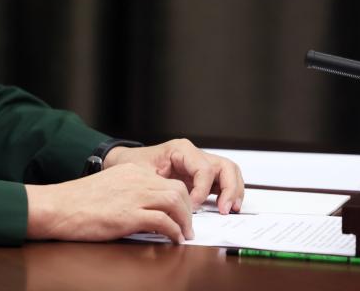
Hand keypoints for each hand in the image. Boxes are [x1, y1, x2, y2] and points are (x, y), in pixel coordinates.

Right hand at [25, 162, 193, 243]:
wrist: (58, 206)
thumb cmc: (76, 201)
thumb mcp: (107, 187)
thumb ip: (127, 190)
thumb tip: (143, 206)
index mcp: (130, 171)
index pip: (167, 180)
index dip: (180, 198)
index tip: (181, 211)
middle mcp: (136, 180)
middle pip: (177, 189)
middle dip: (188, 209)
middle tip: (187, 224)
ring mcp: (134, 196)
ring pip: (175, 201)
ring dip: (185, 220)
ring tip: (184, 233)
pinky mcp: (129, 215)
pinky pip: (164, 221)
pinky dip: (173, 231)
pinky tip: (173, 238)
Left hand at [103, 138, 244, 213]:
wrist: (126, 162)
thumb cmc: (133, 164)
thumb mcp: (142, 173)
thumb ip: (159, 187)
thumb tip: (175, 205)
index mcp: (181, 149)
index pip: (204, 169)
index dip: (202, 190)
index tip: (193, 206)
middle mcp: (194, 155)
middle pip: (225, 167)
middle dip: (230, 189)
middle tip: (226, 209)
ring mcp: (200, 164)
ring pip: (229, 173)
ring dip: (234, 191)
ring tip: (230, 209)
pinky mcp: (201, 176)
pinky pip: (222, 182)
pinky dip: (228, 194)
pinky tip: (225, 207)